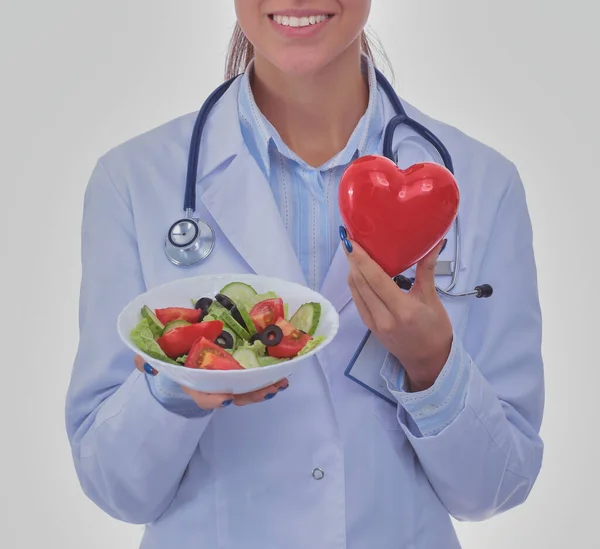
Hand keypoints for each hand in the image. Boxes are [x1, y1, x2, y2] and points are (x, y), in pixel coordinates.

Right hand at [134, 355, 288, 408]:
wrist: (175, 353)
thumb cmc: (167, 355)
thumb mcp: (151, 356)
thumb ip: (146, 359)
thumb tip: (146, 364)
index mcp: (191, 383)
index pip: (202, 396)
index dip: (213, 400)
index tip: (226, 399)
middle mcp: (212, 385)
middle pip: (233, 396)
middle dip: (251, 395)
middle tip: (268, 390)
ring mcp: (226, 380)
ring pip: (247, 390)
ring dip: (265, 388)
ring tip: (281, 383)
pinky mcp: (238, 371)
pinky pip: (254, 379)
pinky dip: (268, 378)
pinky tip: (282, 374)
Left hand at [344, 237, 452, 391]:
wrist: (429, 361)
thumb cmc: (436, 330)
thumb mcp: (433, 299)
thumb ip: (427, 270)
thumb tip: (433, 243)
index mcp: (403, 310)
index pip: (376, 279)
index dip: (361, 259)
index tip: (351, 242)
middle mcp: (384, 317)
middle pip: (361, 283)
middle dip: (353, 261)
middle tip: (349, 240)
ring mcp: (374, 323)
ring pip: (356, 291)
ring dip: (352, 271)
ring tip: (351, 252)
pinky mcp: (369, 327)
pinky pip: (358, 300)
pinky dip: (355, 284)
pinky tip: (357, 272)